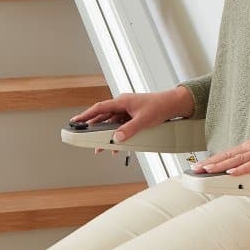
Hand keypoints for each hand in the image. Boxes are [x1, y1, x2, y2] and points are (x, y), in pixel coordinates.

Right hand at [69, 87, 193, 146]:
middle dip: (93, 128)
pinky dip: (117, 135)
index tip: (76, 121)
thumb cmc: (160, 106)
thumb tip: (117, 138)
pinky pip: (121, 126)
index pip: (99, 108)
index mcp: (122, 101)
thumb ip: (129, 130)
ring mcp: (128, 111)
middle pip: (103, 117)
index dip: (86, 115)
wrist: (173, 104)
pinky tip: (117, 145)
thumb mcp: (143, 120)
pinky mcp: (133, 116)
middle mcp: (123, 105)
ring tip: (100, 147)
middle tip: (82, 136)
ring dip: (106, 135)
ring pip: (112, 123)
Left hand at [195, 125, 249, 174]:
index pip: (228, 153)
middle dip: (210, 162)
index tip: (201, 164)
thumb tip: (242, 167)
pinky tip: (231, 172)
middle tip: (196, 168)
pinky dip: (241, 169)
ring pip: (236, 160)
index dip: (213, 159)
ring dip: (220, 166)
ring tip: (207, 170)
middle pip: (227, 155)